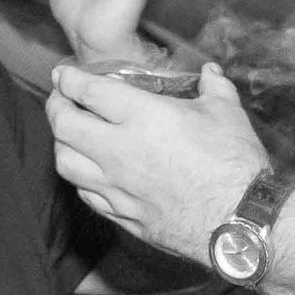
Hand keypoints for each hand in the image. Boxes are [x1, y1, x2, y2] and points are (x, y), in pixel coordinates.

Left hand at [47, 61, 268, 260]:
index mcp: (142, 117)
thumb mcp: (227, 112)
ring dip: (61, 143)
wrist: (240, 222)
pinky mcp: (124, 215)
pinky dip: (80, 178)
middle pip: (64, 125)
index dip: (69, 79)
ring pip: (65, 163)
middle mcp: (119, 151)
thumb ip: (213, 86)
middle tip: (60, 99)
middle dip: (55, 107)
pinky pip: (86, 194)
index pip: (88, 91)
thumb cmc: (234, 163)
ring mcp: (117, 187)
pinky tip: (89, 171)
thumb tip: (210, 72)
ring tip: (68, 135)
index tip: (63, 74)